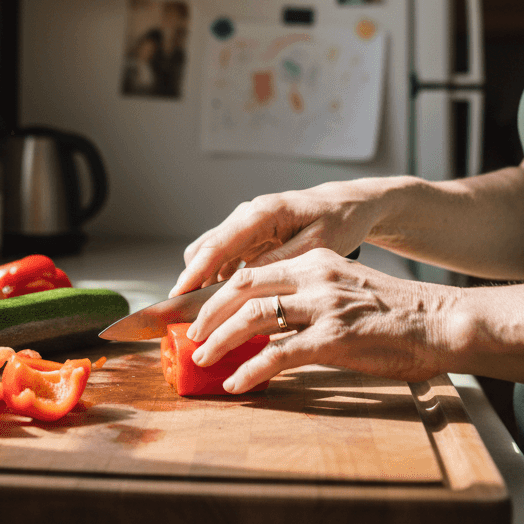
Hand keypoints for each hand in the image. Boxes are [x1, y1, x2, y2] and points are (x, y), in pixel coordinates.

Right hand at [170, 181, 385, 297]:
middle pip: (205, 249)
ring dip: (205, 283)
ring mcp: (246, 225)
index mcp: (262, 213)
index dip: (195, 272)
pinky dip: (219, 280)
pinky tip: (226, 305)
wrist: (345, 204)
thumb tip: (248, 282)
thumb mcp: (318, 244)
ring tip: (205, 319)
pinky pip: (225, 258)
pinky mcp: (250, 236)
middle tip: (191, 318)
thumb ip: (282, 260)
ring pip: (212, 254)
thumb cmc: (338, 221)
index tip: (178, 297)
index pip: (218, 244)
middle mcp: (247, 215)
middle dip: (193, 283)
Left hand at [184, 249, 457, 392]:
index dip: (218, 292)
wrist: (437, 321)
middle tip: (190, 335)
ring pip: (255, 317)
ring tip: (204, 358)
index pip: (251, 272)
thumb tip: (266, 321)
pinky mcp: (335, 337)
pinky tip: (238, 382)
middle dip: (209, 313)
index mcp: (313, 261)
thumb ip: (305, 296)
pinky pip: (280, 353)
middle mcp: (313, 275)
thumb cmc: (391, 312)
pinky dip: (252, 369)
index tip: (196, 311)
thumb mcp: (342, 288)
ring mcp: (323, 305)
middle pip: (243, 288)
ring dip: (221, 339)